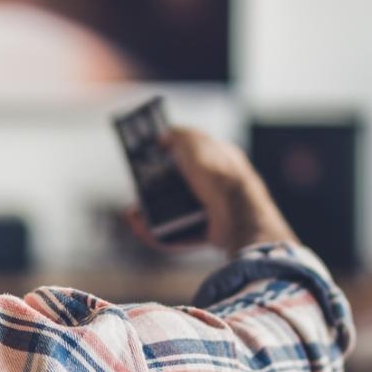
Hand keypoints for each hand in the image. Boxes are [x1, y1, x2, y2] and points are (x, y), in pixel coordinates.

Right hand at [149, 127, 296, 254]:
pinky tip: (141, 229)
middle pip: (180, 187)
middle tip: (137, 191)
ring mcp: (215, 210)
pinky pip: (179, 236)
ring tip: (133, 215)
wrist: (239, 214)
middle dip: (154, 191)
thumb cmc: (218, 174)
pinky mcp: (209, 234)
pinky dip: (157, 235)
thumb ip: (179, 135)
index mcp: (221, 160)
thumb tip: (165, 136)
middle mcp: (218, 185)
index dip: (172, 154)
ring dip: (150, 216)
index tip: (152, 158)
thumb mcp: (194, 143)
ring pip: (176, 214)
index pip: (194, 154)